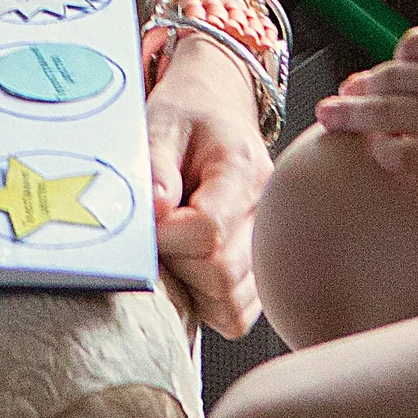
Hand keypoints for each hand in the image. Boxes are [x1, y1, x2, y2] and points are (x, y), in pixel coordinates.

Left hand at [141, 37, 270, 336]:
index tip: (148, 221)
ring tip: (175, 248)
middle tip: (159, 235)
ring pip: (232, 303)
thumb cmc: (188, 116)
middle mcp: (265, 212)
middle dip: (177, 263)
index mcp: (242, 171)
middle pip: (222, 274)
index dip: (167, 236)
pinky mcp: (261, 269)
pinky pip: (237, 313)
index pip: (208, 230)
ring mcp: (269, 244)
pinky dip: (208, 302)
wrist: (218, 105)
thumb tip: (157, 215)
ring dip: (192, 288)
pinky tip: (190, 268)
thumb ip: (156, 168)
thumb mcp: (161, 123)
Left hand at [308, 5, 417, 195]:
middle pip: (393, 76)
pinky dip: (387, 152)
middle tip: (344, 92)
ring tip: (327, 118)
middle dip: (365, 84)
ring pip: (387, 111)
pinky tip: (375, 153)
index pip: (415, 43)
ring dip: (353, 114)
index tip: (396, 67)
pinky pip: (407, 154)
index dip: (403, 57)